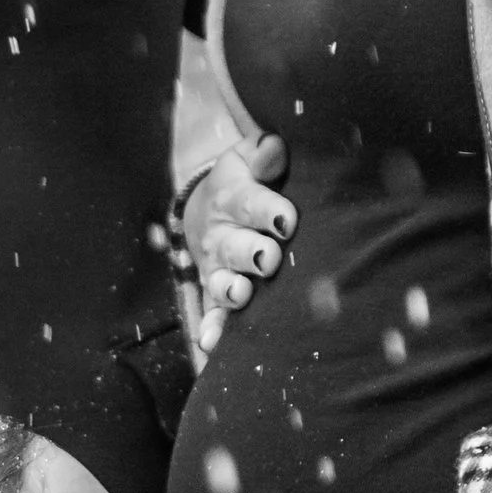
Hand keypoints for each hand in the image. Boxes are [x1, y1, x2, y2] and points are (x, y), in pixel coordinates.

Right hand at [175, 131, 291, 349]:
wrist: (206, 205)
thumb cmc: (243, 180)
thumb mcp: (246, 158)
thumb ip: (262, 152)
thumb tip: (274, 149)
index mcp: (231, 198)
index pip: (249, 202)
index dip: (266, 211)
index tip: (286, 218)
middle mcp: (221, 235)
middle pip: (235, 246)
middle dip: (251, 253)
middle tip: (268, 258)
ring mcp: (217, 267)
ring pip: (222, 281)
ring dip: (231, 289)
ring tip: (243, 294)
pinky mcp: (215, 290)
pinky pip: (213, 311)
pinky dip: (211, 328)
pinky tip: (211, 343)